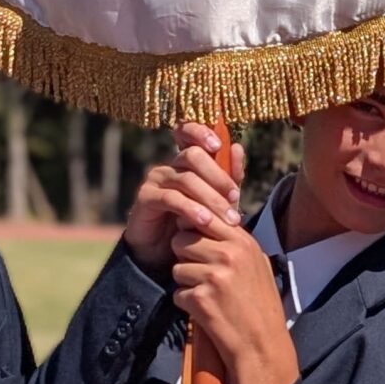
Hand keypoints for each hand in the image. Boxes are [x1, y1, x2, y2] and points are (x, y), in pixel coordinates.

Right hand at [122, 124, 243, 275]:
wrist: (165, 252)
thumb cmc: (193, 223)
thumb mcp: (216, 200)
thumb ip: (228, 178)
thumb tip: (238, 148)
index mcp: (185, 162)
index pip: (187, 132)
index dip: (200, 131)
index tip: (218, 145)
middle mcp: (169, 166)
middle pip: (193, 155)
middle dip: (218, 176)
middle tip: (235, 197)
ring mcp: (156, 180)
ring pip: (186, 179)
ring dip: (211, 198)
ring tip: (229, 218)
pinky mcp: (146, 198)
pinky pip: (171, 198)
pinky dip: (191, 209)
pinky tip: (205, 221)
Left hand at [172, 218, 298, 383]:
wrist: (262, 345)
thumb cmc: (261, 306)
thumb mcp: (257, 265)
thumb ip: (235, 242)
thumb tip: (208, 218)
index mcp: (244, 243)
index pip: (204, 217)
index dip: (193, 230)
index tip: (197, 243)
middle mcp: (230, 255)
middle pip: (182, 240)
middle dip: (184, 257)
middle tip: (201, 275)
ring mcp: (214, 276)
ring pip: (176, 267)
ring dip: (186, 283)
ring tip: (209, 296)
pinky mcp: (201, 299)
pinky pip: (177, 293)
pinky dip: (187, 304)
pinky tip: (207, 312)